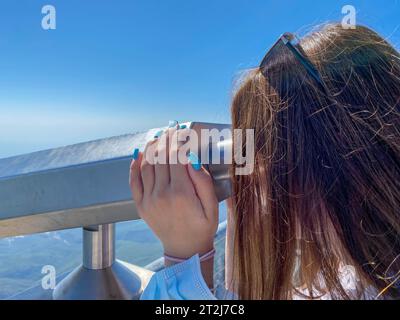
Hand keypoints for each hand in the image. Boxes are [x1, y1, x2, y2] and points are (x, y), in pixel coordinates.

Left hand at [129, 125, 218, 259]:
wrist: (185, 249)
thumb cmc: (202, 227)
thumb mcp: (212, 205)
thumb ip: (203, 181)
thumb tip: (192, 157)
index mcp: (181, 193)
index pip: (175, 157)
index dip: (177, 139)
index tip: (180, 128)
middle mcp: (161, 194)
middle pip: (160, 158)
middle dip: (165, 139)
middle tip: (169, 128)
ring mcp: (148, 200)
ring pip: (146, 165)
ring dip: (150, 148)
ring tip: (157, 137)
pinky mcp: (141, 205)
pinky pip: (134, 181)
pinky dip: (134, 165)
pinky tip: (139, 154)